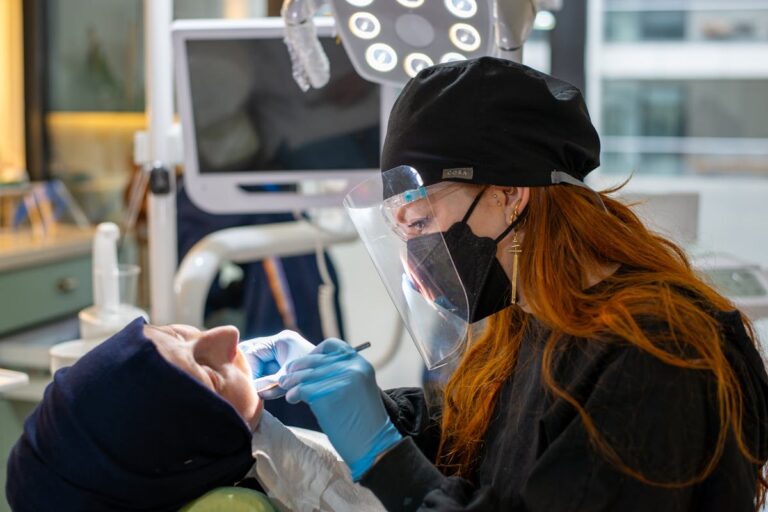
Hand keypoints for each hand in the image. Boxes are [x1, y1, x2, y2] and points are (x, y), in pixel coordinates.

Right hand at [239, 330, 314, 398]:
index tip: (243, 382)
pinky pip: (267, 372)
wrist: (337, 377)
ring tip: (253, 392)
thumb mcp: (289, 379)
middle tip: (245, 388)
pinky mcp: (284, 364)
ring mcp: (281, 353)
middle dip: (249, 372)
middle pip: (253, 356)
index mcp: (282, 340)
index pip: (253, 350)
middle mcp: (280, 344)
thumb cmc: (315, 375)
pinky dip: (264, 382)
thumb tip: (252, 389)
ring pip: (259, 365)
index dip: (246, 366)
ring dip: (256, 378)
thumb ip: (270, 383)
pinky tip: (262, 393)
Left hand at [278, 339, 401, 480]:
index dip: (316, 352)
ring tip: (285, 387)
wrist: (374, 444)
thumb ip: (342, 375)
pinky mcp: (328, 396)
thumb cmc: (364, 422)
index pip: (333, 346)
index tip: (306, 362)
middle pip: (316, 360)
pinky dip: (294, 393)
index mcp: (361, 364)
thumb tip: (313, 371)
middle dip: (298, 367)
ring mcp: (341, 380)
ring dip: (292, 380)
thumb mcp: (358, 389)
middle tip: (287, 375)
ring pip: (307, 374)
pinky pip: (303, 389)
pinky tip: (292, 398)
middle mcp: (352, 368)